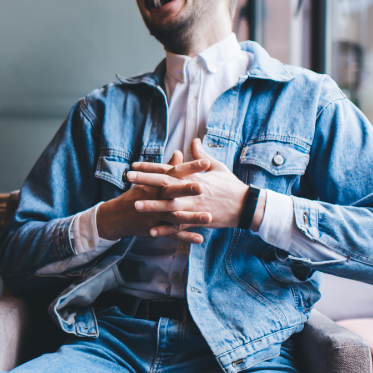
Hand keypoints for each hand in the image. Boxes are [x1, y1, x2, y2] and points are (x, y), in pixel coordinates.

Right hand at [96, 150, 211, 244]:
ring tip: (208, 217)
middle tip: (202, 187)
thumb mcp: (148, 179)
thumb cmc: (136, 194)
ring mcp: (155, 214)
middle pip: (172, 192)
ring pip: (175, 216)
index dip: (189, 167)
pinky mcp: (155, 228)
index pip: (174, 172)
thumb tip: (178, 153)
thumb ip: (167, 167)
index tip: (206, 162)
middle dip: (186, 190)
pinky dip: (185, 237)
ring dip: (191, 218)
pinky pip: (172, 234)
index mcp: (156, 183)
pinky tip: (200, 239)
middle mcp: (156, 197)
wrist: (117, 215)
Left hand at [127, 139, 257, 236]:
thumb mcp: (217, 167)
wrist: (245, 205)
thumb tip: (194, 141)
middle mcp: (190, 190)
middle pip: (164, 184)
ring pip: (168, 206)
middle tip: (127, 178)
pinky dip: (165, 229)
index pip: (167, 169)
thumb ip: (202, 155)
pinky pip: (178, 226)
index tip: (134, 165)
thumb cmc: (231, 185)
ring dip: (151, 205)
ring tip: (135, 204)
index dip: (150, 167)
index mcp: (193, 176)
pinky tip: (151, 231)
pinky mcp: (198, 220)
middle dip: (145, 181)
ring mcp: (193, 206)